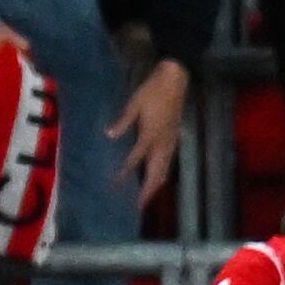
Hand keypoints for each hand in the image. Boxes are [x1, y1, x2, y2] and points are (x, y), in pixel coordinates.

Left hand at [111, 58, 189, 207]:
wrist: (176, 80)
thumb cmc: (152, 90)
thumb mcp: (134, 103)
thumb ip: (123, 121)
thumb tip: (109, 135)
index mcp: (151, 133)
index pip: (136, 158)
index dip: (125, 172)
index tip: (115, 185)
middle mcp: (163, 141)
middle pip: (156, 171)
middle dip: (147, 189)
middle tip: (137, 205)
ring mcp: (170, 141)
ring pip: (164, 169)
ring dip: (155, 184)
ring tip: (146, 198)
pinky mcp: (173, 139)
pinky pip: (168, 162)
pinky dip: (161, 173)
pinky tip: (156, 177)